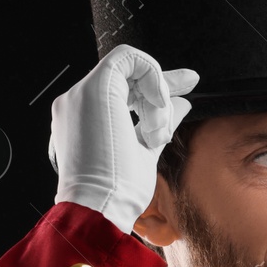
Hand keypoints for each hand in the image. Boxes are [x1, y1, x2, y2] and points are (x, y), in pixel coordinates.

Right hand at [49, 44, 198, 233]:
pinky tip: (159, 106)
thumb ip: (158, 125)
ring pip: (130, 69)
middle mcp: (77, 104)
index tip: (182, 94)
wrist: (99, 206)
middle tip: (190, 85)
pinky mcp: (95, 89)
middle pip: (126, 77)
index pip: (122, 91)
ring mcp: (81, 96)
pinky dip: (154, 78)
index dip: (153, 88)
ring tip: (157, 131)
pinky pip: (130, 60)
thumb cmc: (117, 192)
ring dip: (156, 98)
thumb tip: (182, 104)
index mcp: (84, 120)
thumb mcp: (145, 151)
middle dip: (163, 82)